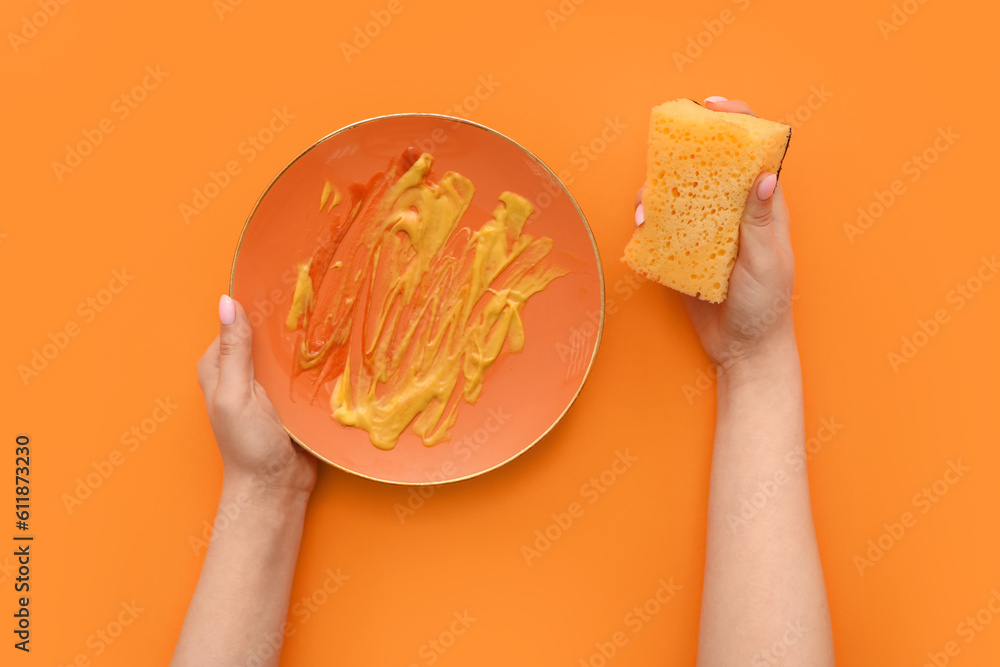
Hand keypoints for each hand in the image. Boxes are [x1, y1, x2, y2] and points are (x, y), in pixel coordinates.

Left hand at [196, 295, 316, 500]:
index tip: (288, 286)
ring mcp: (267, 385)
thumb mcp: (236, 395)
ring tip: (330, 321)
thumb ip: (234, 351)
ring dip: (304, 341)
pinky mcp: (290, 398)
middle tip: (316, 300)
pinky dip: (314, 363)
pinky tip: (331, 353)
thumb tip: (227, 302)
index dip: (260, 303)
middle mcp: (241, 371)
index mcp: (219, 366)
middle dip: (286, 320)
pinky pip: (301, 370)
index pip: (238, 320)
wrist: (276, 488)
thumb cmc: (249, 447)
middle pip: (265, 332)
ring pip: (286, 350)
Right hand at [636, 97, 795, 369]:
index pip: (752, 153)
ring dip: (658, 192)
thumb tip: (766, 176)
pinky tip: (642, 227)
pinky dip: (649, 223)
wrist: (744, 349)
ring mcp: (706, 231)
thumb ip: (761, 222)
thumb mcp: (766, 263)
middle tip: (661, 151)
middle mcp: (731, 212)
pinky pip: (662, 228)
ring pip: (678, 195)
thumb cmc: (767, 306)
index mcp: (762, 207)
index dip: (736, 122)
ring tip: (646, 206)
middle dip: (682, 152)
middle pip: (706, 166)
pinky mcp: (684, 252)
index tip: (713, 106)